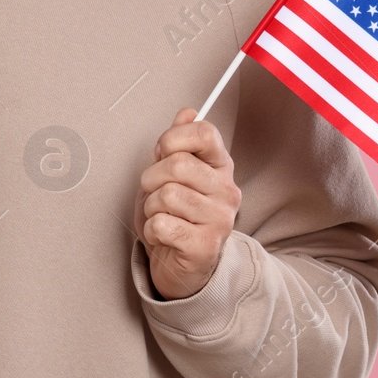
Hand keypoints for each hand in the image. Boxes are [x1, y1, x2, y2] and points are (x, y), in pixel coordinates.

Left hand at [133, 108, 241, 299]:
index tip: (162, 153)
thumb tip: (187, 112)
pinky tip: (162, 234)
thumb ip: (179, 143)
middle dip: (152, 177)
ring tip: (161, 215)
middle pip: (177, 164)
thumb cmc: (176, 216)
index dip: (173, 139)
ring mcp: (220, 219)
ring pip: (166, 195)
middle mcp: (226, 191)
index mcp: (220, 167)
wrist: (183, 265)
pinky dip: (151, 230)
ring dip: (150, 207)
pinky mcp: (205, 246)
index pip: (204, 133)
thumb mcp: (173, 174)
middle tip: (155, 192)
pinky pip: (161, 224)